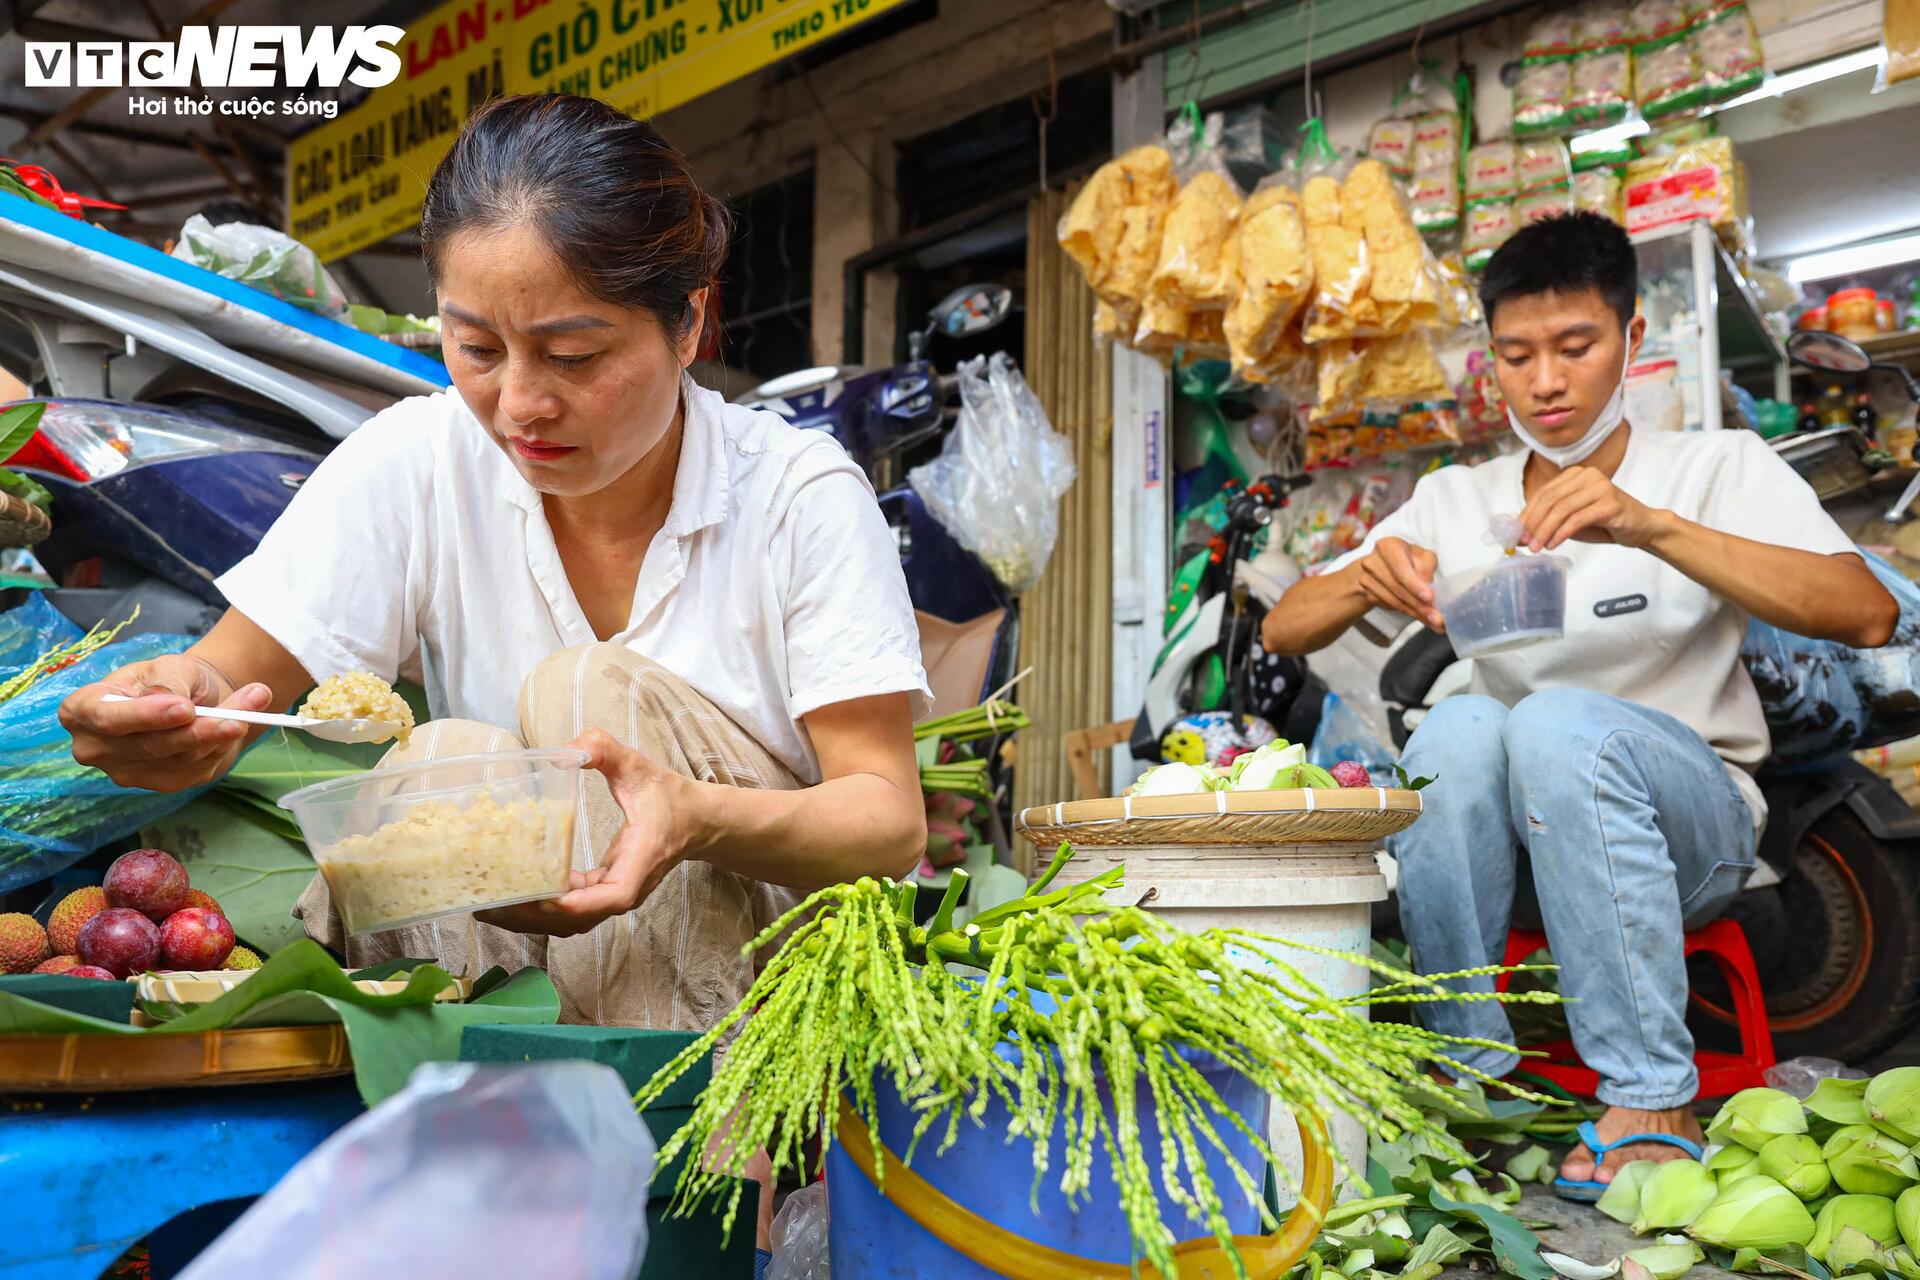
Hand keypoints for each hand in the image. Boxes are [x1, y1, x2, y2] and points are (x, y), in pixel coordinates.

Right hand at [60, 653, 276, 791]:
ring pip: (180, 758)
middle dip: (200, 728)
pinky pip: (197, 769)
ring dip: (223, 731)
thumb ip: (167, 681)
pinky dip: (223, 745)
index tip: (185, 708)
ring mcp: (127, 772)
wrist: (191, 698)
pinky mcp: (160, 784)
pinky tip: (239, 722)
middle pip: (150, 745)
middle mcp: (96, 748)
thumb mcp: (167, 667)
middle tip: (242, 712)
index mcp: (82, 710)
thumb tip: (169, 699)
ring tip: (256, 698)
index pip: (107, 718)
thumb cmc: (170, 679)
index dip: (145, 716)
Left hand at [477, 729, 691, 937]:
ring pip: (571, 922)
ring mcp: (615, 896)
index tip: (537, 895)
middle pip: (577, 920)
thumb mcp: (638, 767)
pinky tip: (515, 892)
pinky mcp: (604, 893)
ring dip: (531, 920)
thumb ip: (605, 750)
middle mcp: (626, 889)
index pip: (610, 898)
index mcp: (640, 862)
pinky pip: (572, 910)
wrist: (696, 820)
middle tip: (488, 903)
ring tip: (489, 906)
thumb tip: (566, 750)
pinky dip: (542, 907)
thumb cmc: (668, 797)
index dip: (573, 903)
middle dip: (532, 917)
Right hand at [1352, 536, 1443, 630]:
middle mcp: (1373, 561)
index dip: (1414, 584)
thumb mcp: (1422, 556)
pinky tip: (1421, 617)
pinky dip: (1409, 613)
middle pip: (1398, 587)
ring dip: (1416, 612)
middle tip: (1437, 617)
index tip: (1429, 598)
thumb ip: (1427, 566)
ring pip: (1395, 600)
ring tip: (1434, 621)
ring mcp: (1367, 578)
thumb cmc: (1407, 558)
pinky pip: (1391, 606)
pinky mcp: (1368, 593)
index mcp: (1388, 546)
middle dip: (1419, 604)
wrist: (1383, 566)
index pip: (1401, 567)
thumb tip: (1427, 585)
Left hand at [1520, 465, 1665, 550]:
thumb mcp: (1572, 520)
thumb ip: (1549, 521)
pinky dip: (1561, 533)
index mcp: (1576, 474)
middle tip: (1524, 542)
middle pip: (1550, 500)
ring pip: (1562, 509)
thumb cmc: (1605, 522)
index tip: (1516, 532)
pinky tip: (1553, 544)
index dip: (1527, 513)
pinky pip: (1578, 518)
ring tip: (1536, 547)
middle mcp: (1588, 476)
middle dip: (1533, 523)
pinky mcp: (1610, 503)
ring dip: (1545, 531)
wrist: (1642, 527)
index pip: (1544, 493)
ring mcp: (1601, 487)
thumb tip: (1520, 533)